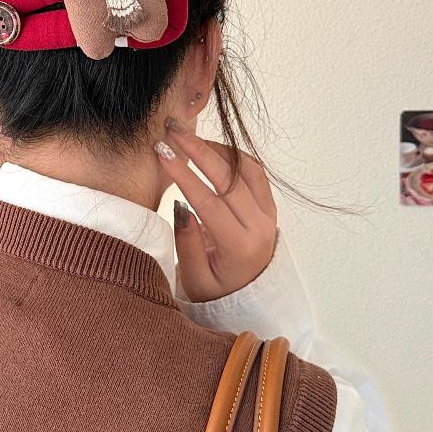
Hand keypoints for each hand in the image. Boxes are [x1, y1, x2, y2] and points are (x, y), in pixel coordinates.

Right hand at [154, 117, 278, 301]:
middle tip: (173, 132)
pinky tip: (210, 149)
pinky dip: (233, 156)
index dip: (184, 175)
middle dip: (198, 150)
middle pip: (230, 178)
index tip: (163, 153)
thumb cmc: (216, 292)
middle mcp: (261, 227)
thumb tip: (180, 206)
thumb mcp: (196, 279)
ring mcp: (269, 214)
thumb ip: (188, 244)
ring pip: (246, 168)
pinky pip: (254, 172)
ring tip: (189, 139)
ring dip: (217, 149)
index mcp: (241, 247)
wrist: (250, 300)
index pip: (210, 202)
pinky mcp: (269, 207)